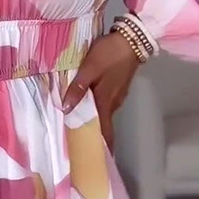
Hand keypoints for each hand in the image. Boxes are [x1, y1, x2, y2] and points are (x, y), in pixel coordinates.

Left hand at [62, 32, 139, 150]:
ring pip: (104, 112)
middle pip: (103, 123)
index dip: (103, 146)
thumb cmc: (110, 54)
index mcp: (106, 102)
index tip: (98, 160)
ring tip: (79, 126)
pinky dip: (97, 108)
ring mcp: (118, 95)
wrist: (133, 39)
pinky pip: (106, 103)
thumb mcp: (89, 68)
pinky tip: (87, 105)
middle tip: (80, 144)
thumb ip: (78, 88)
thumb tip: (66, 109)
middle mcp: (114, 103)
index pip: (105, 131)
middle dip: (94, 134)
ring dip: (94, 120)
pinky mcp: (119, 87)